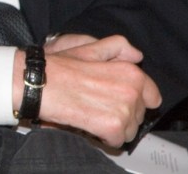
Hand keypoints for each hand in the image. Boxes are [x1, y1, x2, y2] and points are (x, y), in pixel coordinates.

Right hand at [14, 36, 161, 148]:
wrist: (36, 82)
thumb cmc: (58, 66)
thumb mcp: (88, 49)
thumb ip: (116, 47)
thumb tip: (137, 56)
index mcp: (130, 71)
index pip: (152, 96)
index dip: (133, 99)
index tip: (114, 98)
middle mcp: (131, 90)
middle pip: (139, 115)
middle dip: (122, 113)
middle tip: (96, 104)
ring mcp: (123, 109)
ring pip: (130, 130)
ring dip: (112, 127)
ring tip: (91, 113)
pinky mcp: (112, 126)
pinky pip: (117, 140)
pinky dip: (104, 137)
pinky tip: (89, 124)